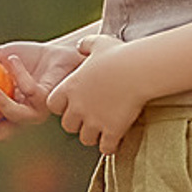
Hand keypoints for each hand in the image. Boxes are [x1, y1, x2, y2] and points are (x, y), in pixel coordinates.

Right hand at [0, 37, 84, 141]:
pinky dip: (19, 73)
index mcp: (6, 112)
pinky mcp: (50, 100)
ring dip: (1, 105)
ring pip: (17, 117)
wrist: (57, 53)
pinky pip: (30, 89)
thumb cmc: (27, 58)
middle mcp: (21, 117)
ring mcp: (37, 111)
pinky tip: (11, 59)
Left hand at [49, 36, 157, 152]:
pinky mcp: (112, 130)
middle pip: (68, 126)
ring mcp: (94, 121)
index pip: (53, 105)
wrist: (138, 69)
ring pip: (85, 139)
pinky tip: (118, 136)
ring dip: (94, 136)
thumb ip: (85, 45)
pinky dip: (111, 145)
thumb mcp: (98, 43)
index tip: (77, 102)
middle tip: (92, 118)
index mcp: (70, 88)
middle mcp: (78, 107)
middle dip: (78, 124)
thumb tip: (80, 46)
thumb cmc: (120, 54)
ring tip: (105, 128)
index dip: (63, 106)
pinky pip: (105, 148)